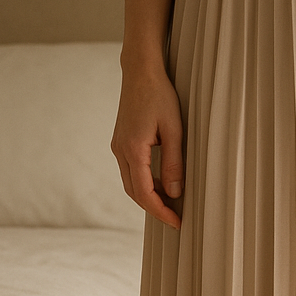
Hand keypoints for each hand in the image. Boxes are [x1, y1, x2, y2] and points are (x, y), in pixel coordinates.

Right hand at [111, 63, 184, 230]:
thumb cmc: (160, 96)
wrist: (140, 73)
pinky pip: (131, 171)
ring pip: (131, 183)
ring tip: (172, 204)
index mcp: (133, 150)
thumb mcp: (174, 130)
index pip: (144, 193)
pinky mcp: (121, 142)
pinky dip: (145, 183)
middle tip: (176, 219)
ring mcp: (118, 147)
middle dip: (154, 209)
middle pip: (134, 193)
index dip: (161, 212)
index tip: (177, 223)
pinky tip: (162, 183)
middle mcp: (121, 151)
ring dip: (149, 196)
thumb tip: (174, 193)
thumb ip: (174, 163)